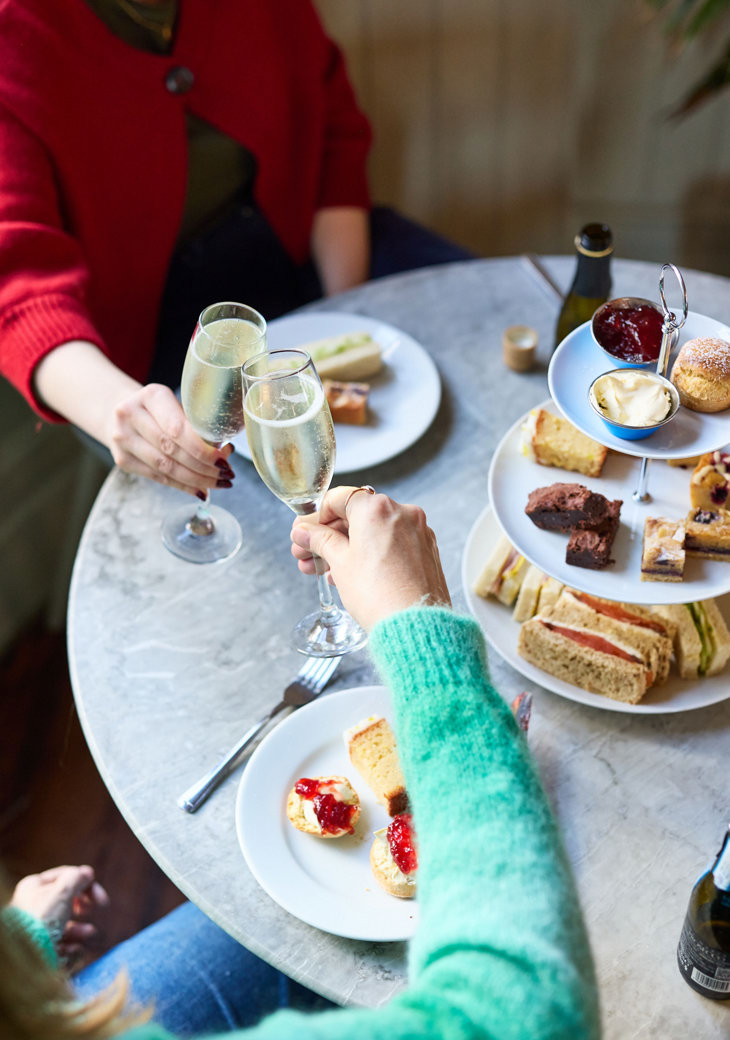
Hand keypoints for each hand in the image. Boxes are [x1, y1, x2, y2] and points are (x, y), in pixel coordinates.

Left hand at [10, 865, 109, 968]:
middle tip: (93, 909)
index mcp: (34, 886)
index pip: (65, 876)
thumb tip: (87, 873)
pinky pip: (58, 942)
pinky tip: (75, 949)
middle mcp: (32, 904)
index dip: (85, 882)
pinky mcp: (38, 945)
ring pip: (63, 923)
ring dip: (80, 928)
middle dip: (83, 905)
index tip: (100, 896)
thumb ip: (77, 878)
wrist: (25, 955)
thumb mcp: (63, 892)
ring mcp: (35, 926)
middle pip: (65, 900)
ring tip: (90, 932)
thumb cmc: (42, 918)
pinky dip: (70, 945)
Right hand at [108, 383, 235, 496]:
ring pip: (165, 467)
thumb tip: (226, 453)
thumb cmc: (161, 409)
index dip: (202, 448)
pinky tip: (201, 489)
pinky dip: (183, 486)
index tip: (223, 458)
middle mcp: (131, 415)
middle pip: (171, 449)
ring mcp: (123, 439)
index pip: (177, 428)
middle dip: (203, 466)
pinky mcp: (122, 460)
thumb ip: (198, 425)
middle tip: (226, 474)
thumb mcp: (177, 404)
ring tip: (218, 483)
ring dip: (196, 479)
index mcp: (151, 396)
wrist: (121, 413)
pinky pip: (158, 477)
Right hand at [290, 486, 449, 630]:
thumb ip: (320, 540)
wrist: (414, 627)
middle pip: (355, 516)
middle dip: (327, 536)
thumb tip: (305, 532)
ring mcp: (417, 532)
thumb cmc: (379, 595)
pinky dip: (368, 554)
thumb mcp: (340, 563)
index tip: (304, 531)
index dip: (316, 516)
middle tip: (307, 553)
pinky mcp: (425, 552)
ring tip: (321, 570)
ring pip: (372, 533)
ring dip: (345, 548)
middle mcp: (402, 513)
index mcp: (378, 508)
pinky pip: (389, 545)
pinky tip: (348, 574)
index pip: (339, 498)